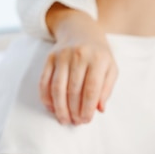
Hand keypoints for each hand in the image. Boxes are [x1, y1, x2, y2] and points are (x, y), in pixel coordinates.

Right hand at [40, 4, 117, 124]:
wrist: (81, 31)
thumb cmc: (99, 54)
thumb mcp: (110, 68)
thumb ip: (107, 88)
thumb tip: (100, 109)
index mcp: (98, 59)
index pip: (92, 88)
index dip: (88, 107)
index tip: (86, 120)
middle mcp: (80, 56)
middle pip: (73, 90)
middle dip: (74, 110)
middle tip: (75, 122)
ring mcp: (62, 56)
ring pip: (57, 87)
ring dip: (60, 107)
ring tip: (64, 119)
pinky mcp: (49, 58)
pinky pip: (44, 81)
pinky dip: (46, 98)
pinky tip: (52, 108)